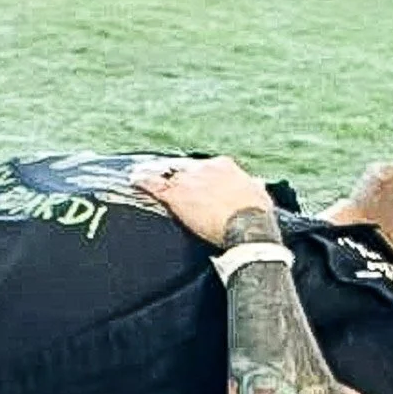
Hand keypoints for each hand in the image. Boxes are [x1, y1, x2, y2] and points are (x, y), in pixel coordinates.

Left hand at [132, 156, 273, 246]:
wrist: (249, 226)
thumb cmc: (257, 216)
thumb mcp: (258, 196)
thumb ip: (251, 188)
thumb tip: (255, 185)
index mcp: (225, 166)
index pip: (204, 166)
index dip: (197, 175)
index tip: (193, 181)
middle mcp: (204, 168)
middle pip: (183, 169)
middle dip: (176, 176)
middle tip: (168, 183)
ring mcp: (189, 180)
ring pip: (166, 174)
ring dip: (155, 175)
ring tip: (142, 175)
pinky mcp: (177, 194)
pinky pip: (155, 184)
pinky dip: (143, 181)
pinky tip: (134, 180)